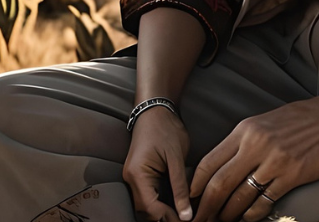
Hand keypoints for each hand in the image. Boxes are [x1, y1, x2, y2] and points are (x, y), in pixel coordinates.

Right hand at [123, 105, 193, 220]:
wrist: (155, 108)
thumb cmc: (166, 128)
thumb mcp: (176, 157)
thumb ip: (180, 186)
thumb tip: (186, 214)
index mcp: (138, 174)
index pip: (151, 207)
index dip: (169, 217)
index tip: (186, 221)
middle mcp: (131, 178)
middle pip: (146, 209)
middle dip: (165, 216)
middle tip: (186, 218)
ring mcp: (134, 177)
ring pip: (146, 204)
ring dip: (163, 210)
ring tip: (183, 213)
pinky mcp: (140, 174)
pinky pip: (148, 194)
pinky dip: (161, 201)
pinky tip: (176, 202)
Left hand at [189, 87, 318, 221]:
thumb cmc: (302, 119)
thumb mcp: (267, 122)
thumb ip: (244, 142)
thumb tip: (222, 167)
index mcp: (246, 129)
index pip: (208, 162)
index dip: (195, 187)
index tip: (189, 202)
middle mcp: (255, 144)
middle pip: (218, 184)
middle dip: (206, 209)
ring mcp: (274, 160)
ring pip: (239, 198)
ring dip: (227, 215)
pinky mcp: (292, 175)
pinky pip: (263, 202)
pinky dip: (251, 215)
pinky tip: (247, 218)